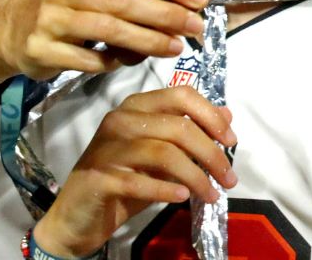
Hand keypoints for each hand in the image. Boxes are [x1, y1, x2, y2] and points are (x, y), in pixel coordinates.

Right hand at [0, 0, 210, 79]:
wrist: (13, 22)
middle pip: (125, 1)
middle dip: (167, 16)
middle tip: (196, 25)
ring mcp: (49, 17)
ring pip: (110, 32)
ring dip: (149, 41)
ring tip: (176, 46)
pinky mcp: (41, 48)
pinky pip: (88, 60)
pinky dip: (114, 62)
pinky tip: (131, 59)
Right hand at [31, 86, 237, 256]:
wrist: (79, 214)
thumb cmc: (124, 178)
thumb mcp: (162, 154)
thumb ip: (191, 132)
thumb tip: (227, 115)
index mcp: (138, 106)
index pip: (182, 96)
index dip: (212, 116)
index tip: (232, 141)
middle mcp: (121, 120)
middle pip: (178, 127)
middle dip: (212, 153)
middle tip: (230, 178)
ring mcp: (107, 148)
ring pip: (164, 154)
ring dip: (196, 176)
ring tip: (212, 194)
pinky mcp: (99, 178)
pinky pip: (139, 181)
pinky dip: (166, 189)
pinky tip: (183, 197)